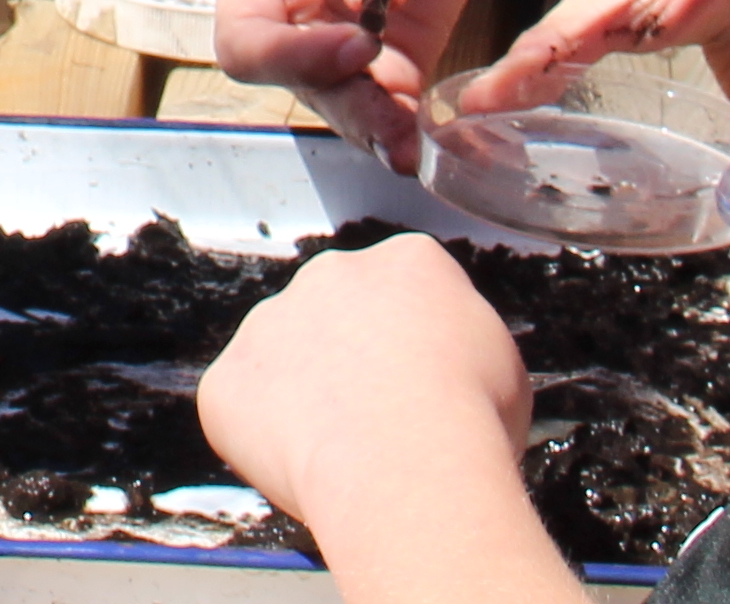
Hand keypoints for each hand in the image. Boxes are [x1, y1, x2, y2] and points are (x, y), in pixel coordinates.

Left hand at [194, 239, 545, 581]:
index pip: (406, 286)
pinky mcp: (226, 381)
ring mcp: (268, 323)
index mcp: (407, 261)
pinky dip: (261, 440)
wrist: (411, 465)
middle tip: (377, 421)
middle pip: (335, 312)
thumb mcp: (503, 362)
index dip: (416, 342)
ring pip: (281, 359)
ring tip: (345, 454)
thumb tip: (448, 364)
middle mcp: (330, 274)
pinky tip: (301, 467)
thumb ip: (461, 342)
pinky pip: (238, 409)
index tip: (423, 381)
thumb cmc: (470, 421)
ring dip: (302, 396)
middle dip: (350, 360)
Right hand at [208, 0, 477, 170]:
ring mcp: (340, 40)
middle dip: (347, 108)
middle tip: (396, 127)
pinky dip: (413, 124)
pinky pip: (395, 101)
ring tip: (416, 150)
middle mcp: (291, 14)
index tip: (356, 44)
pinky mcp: (393, 53)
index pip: (247, 38)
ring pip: (346, 104)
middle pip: (298, 84)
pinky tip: (437, 140)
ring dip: (380, 128)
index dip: (292, 56)